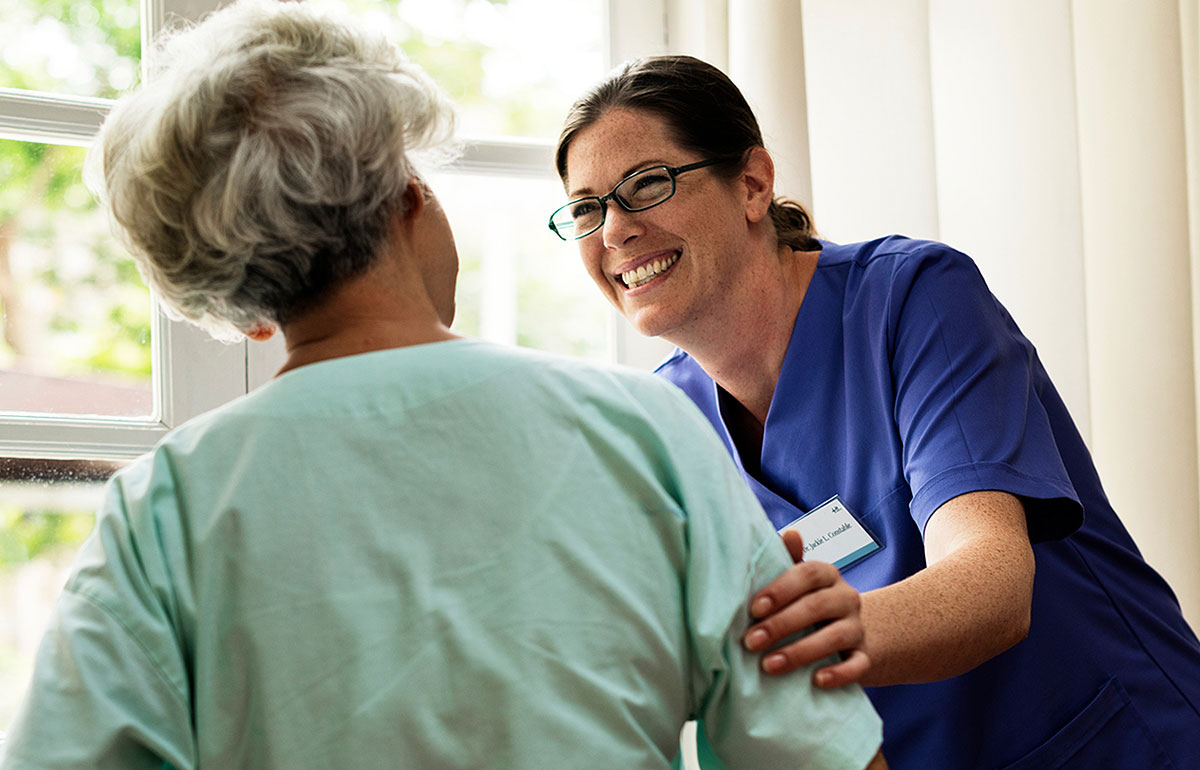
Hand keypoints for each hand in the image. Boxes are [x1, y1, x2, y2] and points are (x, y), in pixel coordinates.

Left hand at [742, 529, 870, 687]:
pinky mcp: (865, 657)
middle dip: (781, 624)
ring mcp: (858, 628)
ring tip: (769, 665)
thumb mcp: (798, 582)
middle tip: (750, 641)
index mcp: (826, 574)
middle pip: (817, 606)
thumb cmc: (810, 604)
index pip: (808, 573)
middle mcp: (846, 597)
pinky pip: (858, 665)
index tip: (753, 608)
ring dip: (800, 652)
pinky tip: (816, 681)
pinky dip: (839, 673)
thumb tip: (789, 532)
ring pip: (835, 636)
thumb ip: (788, 560)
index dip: (781, 589)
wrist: (852, 634)